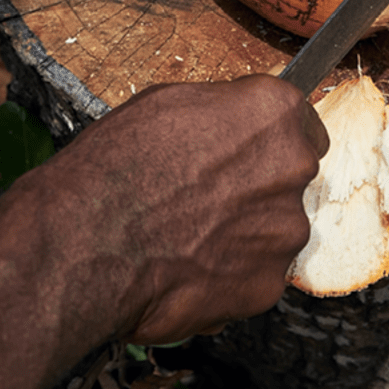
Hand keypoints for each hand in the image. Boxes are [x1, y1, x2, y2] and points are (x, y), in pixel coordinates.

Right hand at [35, 75, 328, 343]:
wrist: (87, 242)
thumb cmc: (116, 167)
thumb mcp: (169, 103)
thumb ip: (223, 113)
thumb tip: (236, 125)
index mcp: (273, 114)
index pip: (301, 125)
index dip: (268, 143)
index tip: (246, 153)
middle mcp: (293, 169)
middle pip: (291, 180)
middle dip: (258, 188)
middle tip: (207, 199)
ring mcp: (284, 232)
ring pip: (274, 232)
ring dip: (244, 235)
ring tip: (188, 238)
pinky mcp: (267, 285)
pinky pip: (255, 277)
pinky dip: (228, 276)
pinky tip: (187, 269)